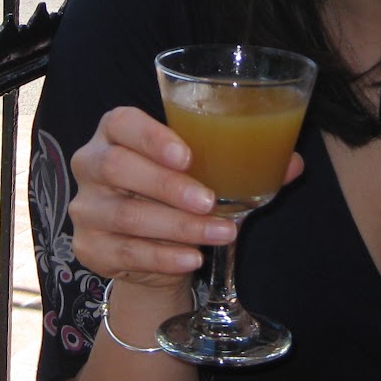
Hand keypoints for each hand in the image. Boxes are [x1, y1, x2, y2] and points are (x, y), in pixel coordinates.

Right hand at [68, 106, 302, 292]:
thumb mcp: (208, 171)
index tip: (188, 156)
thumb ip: (245, 161)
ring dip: (178, 227)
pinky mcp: (89, 248)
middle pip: (116, 168)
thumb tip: (293, 162)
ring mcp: (87, 208)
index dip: (150, 137)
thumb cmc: (181, 192)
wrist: (153, 249)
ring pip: (125, 217)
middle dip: (166, 186)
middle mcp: (91, 164)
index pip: (121, 122)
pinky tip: (194, 258)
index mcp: (115, 132)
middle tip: (209, 200)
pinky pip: (125, 253)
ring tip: (221, 233)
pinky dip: (164, 257)